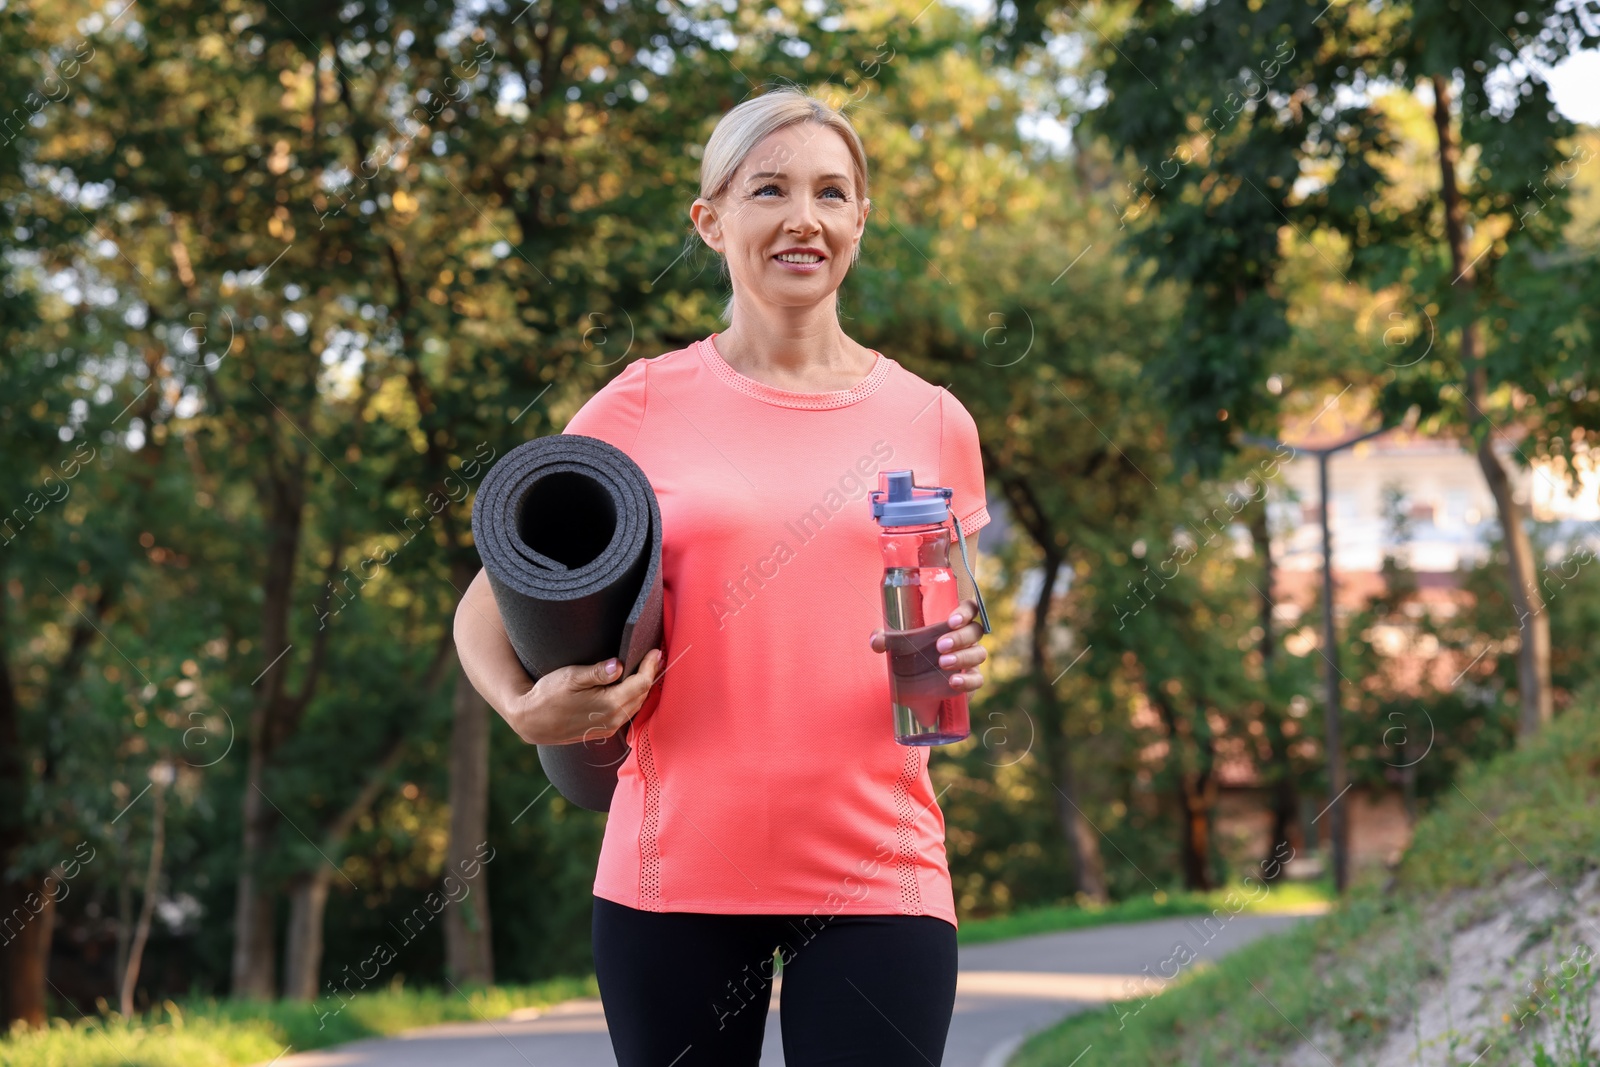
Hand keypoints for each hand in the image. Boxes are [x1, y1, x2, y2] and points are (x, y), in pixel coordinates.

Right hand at [502, 648, 665, 745]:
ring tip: (647, 668)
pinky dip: (633, 698)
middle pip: (642, 695)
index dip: (650, 666)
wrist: (530, 720)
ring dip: (643, 687)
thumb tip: (620, 665)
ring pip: (636, 705)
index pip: (641, 684)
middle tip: (655, 656)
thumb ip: (598, 672)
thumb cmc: (547, 695)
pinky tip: (631, 686)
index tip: (656, 651)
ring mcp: (608, 728)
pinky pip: (626, 712)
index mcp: (609, 705)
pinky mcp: (603, 730)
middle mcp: (613, 720)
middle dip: (650, 675)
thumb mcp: (571, 677)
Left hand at [869, 598, 986, 694]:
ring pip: (979, 653)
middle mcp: (964, 640)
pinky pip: (978, 679)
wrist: (912, 692)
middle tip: (940, 645)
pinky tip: (954, 681)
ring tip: (942, 663)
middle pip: (975, 631)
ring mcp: (969, 660)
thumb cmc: (910, 660)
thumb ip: (886, 641)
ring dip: (963, 657)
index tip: (951, 621)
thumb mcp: (896, 649)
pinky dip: (968, 680)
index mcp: (951, 625)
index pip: (969, 609)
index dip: (965, 611)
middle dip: (960, 637)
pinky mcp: (969, 680)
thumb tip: (877, 639)